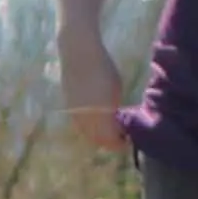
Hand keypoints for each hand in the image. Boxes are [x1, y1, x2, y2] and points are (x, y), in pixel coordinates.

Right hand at [56, 26, 129, 152]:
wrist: (79, 54)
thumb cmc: (104, 70)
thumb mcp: (116, 92)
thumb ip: (116, 111)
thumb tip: (118, 123)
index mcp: (99, 118)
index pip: (111, 141)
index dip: (121, 144)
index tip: (129, 140)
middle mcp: (84, 121)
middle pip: (97, 140)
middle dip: (109, 141)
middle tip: (120, 136)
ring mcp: (74, 114)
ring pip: (86, 133)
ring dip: (98, 135)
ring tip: (109, 128)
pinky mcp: (68, 106)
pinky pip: (79, 124)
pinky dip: (89, 126)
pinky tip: (96, 118)